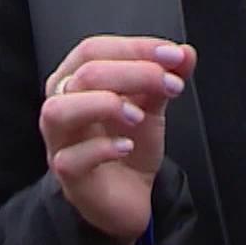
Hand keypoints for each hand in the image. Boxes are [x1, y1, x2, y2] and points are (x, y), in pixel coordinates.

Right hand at [39, 35, 196, 244]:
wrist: (129, 196)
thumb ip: (165, 78)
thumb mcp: (152, 106)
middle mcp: (60, 106)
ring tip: (138, 115)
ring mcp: (59, 143)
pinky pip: (70, 158)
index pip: (93, 50)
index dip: (134, 48)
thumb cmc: (129, 143)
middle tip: (171, 85)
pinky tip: (127, 146)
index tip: (174, 56)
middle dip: (134, 73)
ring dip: (104, 104)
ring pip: (59, 110)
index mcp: (74, 80)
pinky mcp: (69, 178)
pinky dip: (101, 148)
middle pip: (84, 74)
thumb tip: (186, 53)